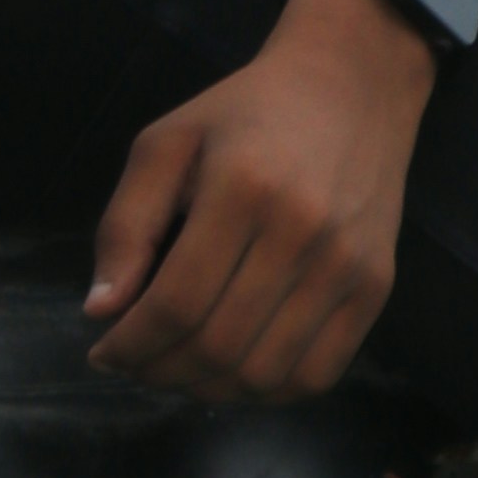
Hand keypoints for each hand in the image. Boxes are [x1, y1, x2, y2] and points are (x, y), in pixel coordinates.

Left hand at [82, 0, 430, 395]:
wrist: (351, 86)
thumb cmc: (246, 114)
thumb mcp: (166, 144)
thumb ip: (126, 225)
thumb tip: (101, 310)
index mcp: (242, 190)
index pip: (177, 304)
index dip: (131, 345)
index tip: (103, 352)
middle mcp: (303, 233)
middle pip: (219, 346)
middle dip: (160, 372)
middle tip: (135, 365)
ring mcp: (347, 265)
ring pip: (266, 373)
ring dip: (209, 390)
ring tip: (179, 370)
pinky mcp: (376, 286)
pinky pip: (318, 373)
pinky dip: (268, 391)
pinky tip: (235, 371)